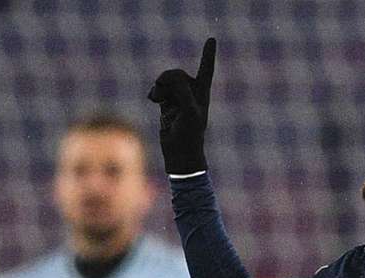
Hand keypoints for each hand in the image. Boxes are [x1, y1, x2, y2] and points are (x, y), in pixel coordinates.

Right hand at [148, 38, 215, 174]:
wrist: (179, 152)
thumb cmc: (189, 133)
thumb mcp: (188, 110)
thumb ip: (181, 89)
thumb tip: (170, 77)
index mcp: (202, 92)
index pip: (206, 69)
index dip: (208, 54)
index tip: (211, 39)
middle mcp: (192, 92)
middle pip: (176, 73)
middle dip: (168, 80)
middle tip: (162, 94)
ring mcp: (179, 97)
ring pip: (165, 80)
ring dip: (160, 88)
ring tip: (158, 100)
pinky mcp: (167, 103)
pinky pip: (158, 89)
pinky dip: (155, 93)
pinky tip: (153, 100)